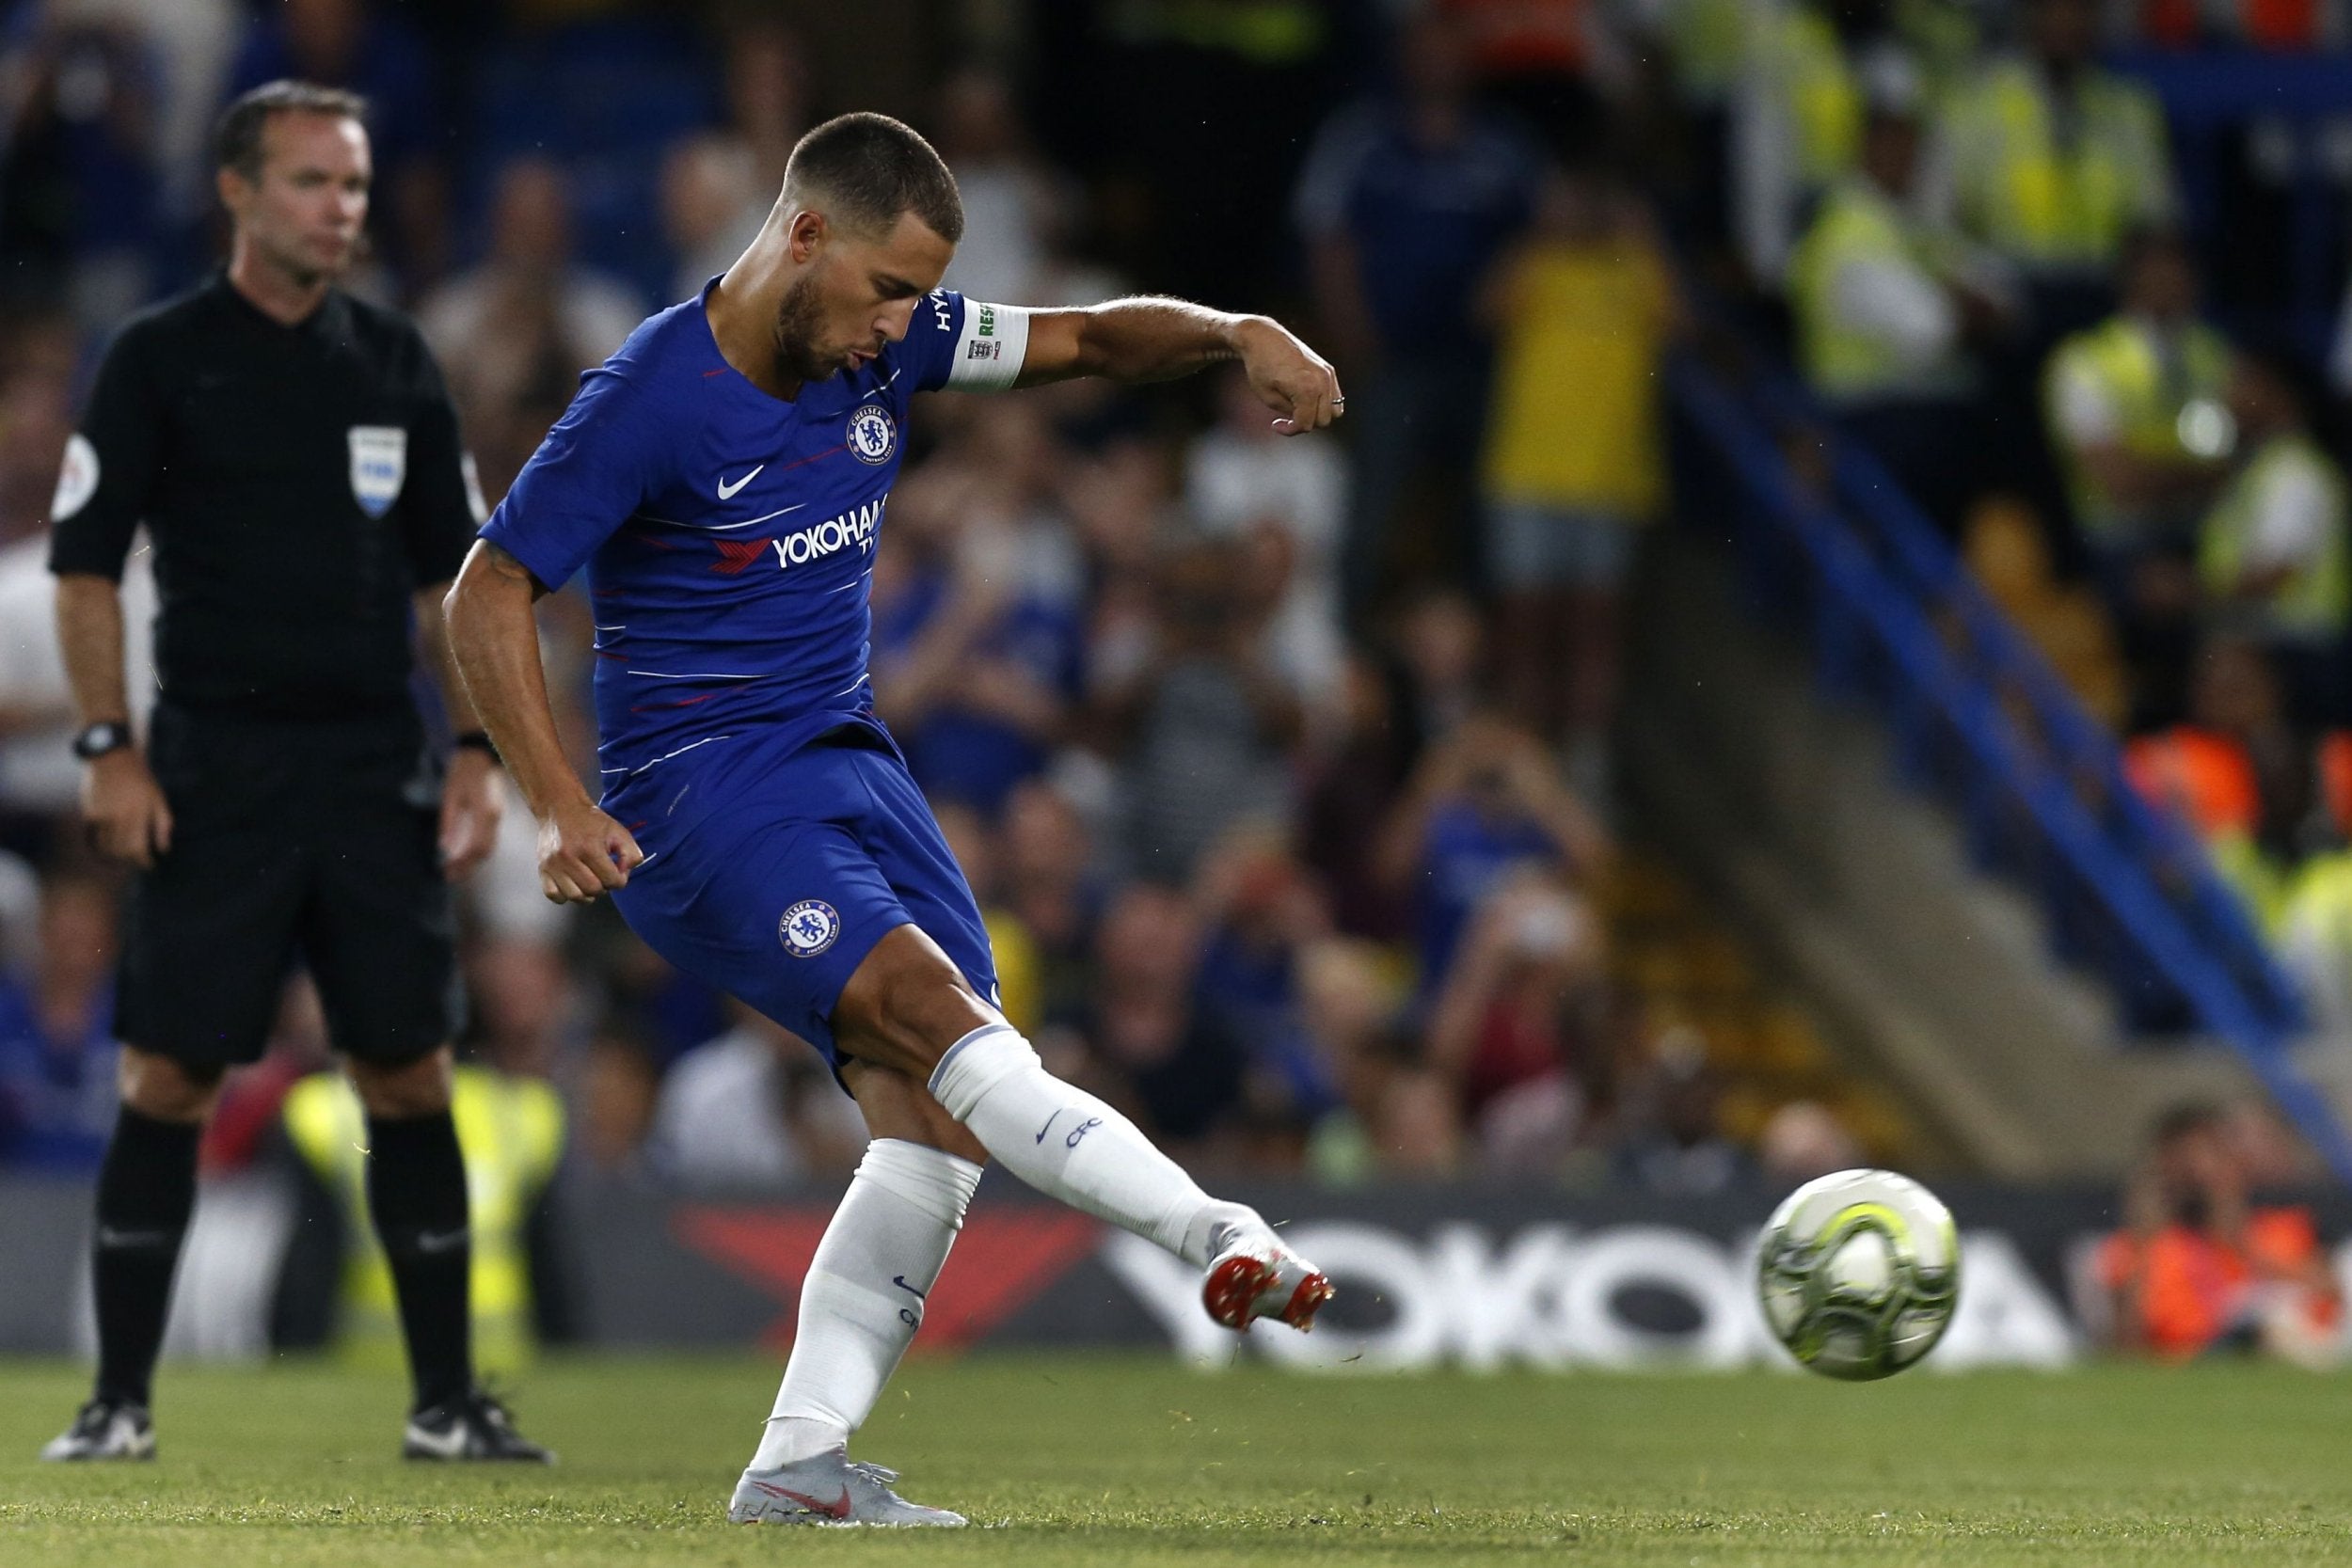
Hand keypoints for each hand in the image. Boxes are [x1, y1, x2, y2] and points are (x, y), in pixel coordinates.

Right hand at [82, 748, 172, 869]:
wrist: (111, 756)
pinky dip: (103, 845)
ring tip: (127, 856)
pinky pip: (95, 838)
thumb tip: (164, 849)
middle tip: (140, 861)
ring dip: (117, 856)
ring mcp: (101, 816)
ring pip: (107, 848)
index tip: (151, 865)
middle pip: (121, 852)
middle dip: (132, 860)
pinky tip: (111, 846)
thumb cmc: (140, 778)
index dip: (144, 861)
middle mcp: (118, 817)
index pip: (138, 849)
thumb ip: (163, 823)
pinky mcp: (89, 813)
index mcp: (138, 813)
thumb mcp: (158, 797)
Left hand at [438, 747, 503, 881]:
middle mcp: (495, 817)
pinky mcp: (494, 815)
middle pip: (484, 850)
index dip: (463, 862)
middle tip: (448, 876)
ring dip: (471, 861)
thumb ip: (450, 821)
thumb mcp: (451, 794)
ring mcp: (497, 816)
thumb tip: (445, 848)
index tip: (446, 870)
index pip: (477, 846)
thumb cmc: (463, 771)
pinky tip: (461, 855)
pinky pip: (487, 838)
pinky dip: (474, 850)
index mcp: (485, 811)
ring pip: (487, 846)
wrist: (482, 754)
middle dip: (467, 866)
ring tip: (453, 870)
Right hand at [537, 796, 643, 903]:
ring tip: (589, 881)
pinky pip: (554, 895)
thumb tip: (626, 872)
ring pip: (574, 896)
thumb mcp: (618, 831)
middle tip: (602, 875)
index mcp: (590, 848)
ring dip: (586, 894)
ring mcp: (553, 865)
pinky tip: (572, 885)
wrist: (559, 809)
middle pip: (593, 890)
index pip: (611, 881)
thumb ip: (631, 853)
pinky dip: (564, 895)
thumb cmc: (590, 821)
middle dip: (603, 886)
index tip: (617, 872)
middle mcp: (568, 858)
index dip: (620, 880)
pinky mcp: (542, 869)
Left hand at [1235, 317, 1343, 436]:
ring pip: (1335, 411)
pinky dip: (1323, 403)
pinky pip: (1335, 396)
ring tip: (1298, 409)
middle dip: (1305, 423)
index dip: (1290, 430)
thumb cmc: (1260, 367)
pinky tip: (1305, 399)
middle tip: (1286, 418)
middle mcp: (1322, 382)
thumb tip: (1303, 420)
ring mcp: (1328, 374)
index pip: (1306, 424)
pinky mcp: (1328, 369)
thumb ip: (1290, 413)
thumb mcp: (1269, 398)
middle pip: (1323, 420)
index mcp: (1307, 390)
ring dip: (1318, 415)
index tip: (1275, 424)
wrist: (1262, 338)